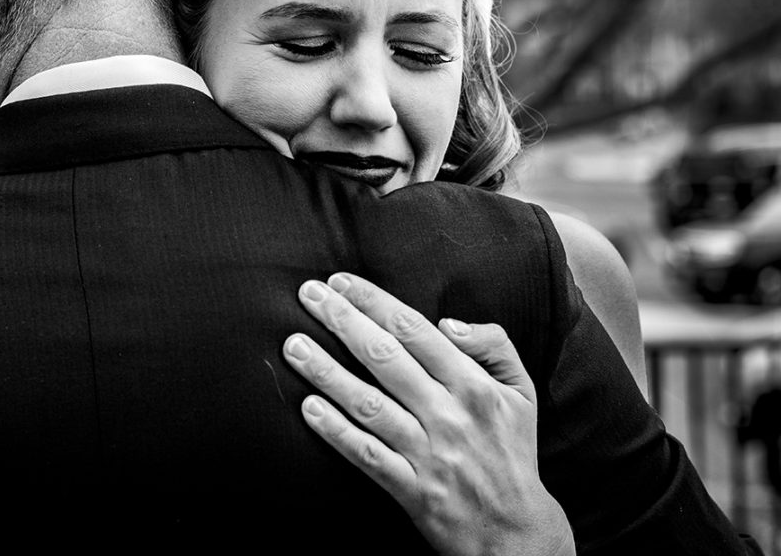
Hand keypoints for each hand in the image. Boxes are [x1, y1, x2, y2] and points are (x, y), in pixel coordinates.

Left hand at [283, 272, 573, 555]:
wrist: (516, 532)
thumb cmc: (511, 451)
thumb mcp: (521, 391)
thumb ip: (494, 344)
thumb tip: (447, 322)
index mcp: (474, 385)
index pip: (415, 330)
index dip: (375, 302)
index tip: (342, 283)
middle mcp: (449, 414)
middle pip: (386, 357)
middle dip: (343, 321)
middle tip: (308, 296)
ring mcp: (428, 453)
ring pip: (369, 404)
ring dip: (327, 372)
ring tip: (294, 346)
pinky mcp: (411, 489)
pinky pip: (367, 455)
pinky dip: (337, 432)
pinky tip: (309, 408)